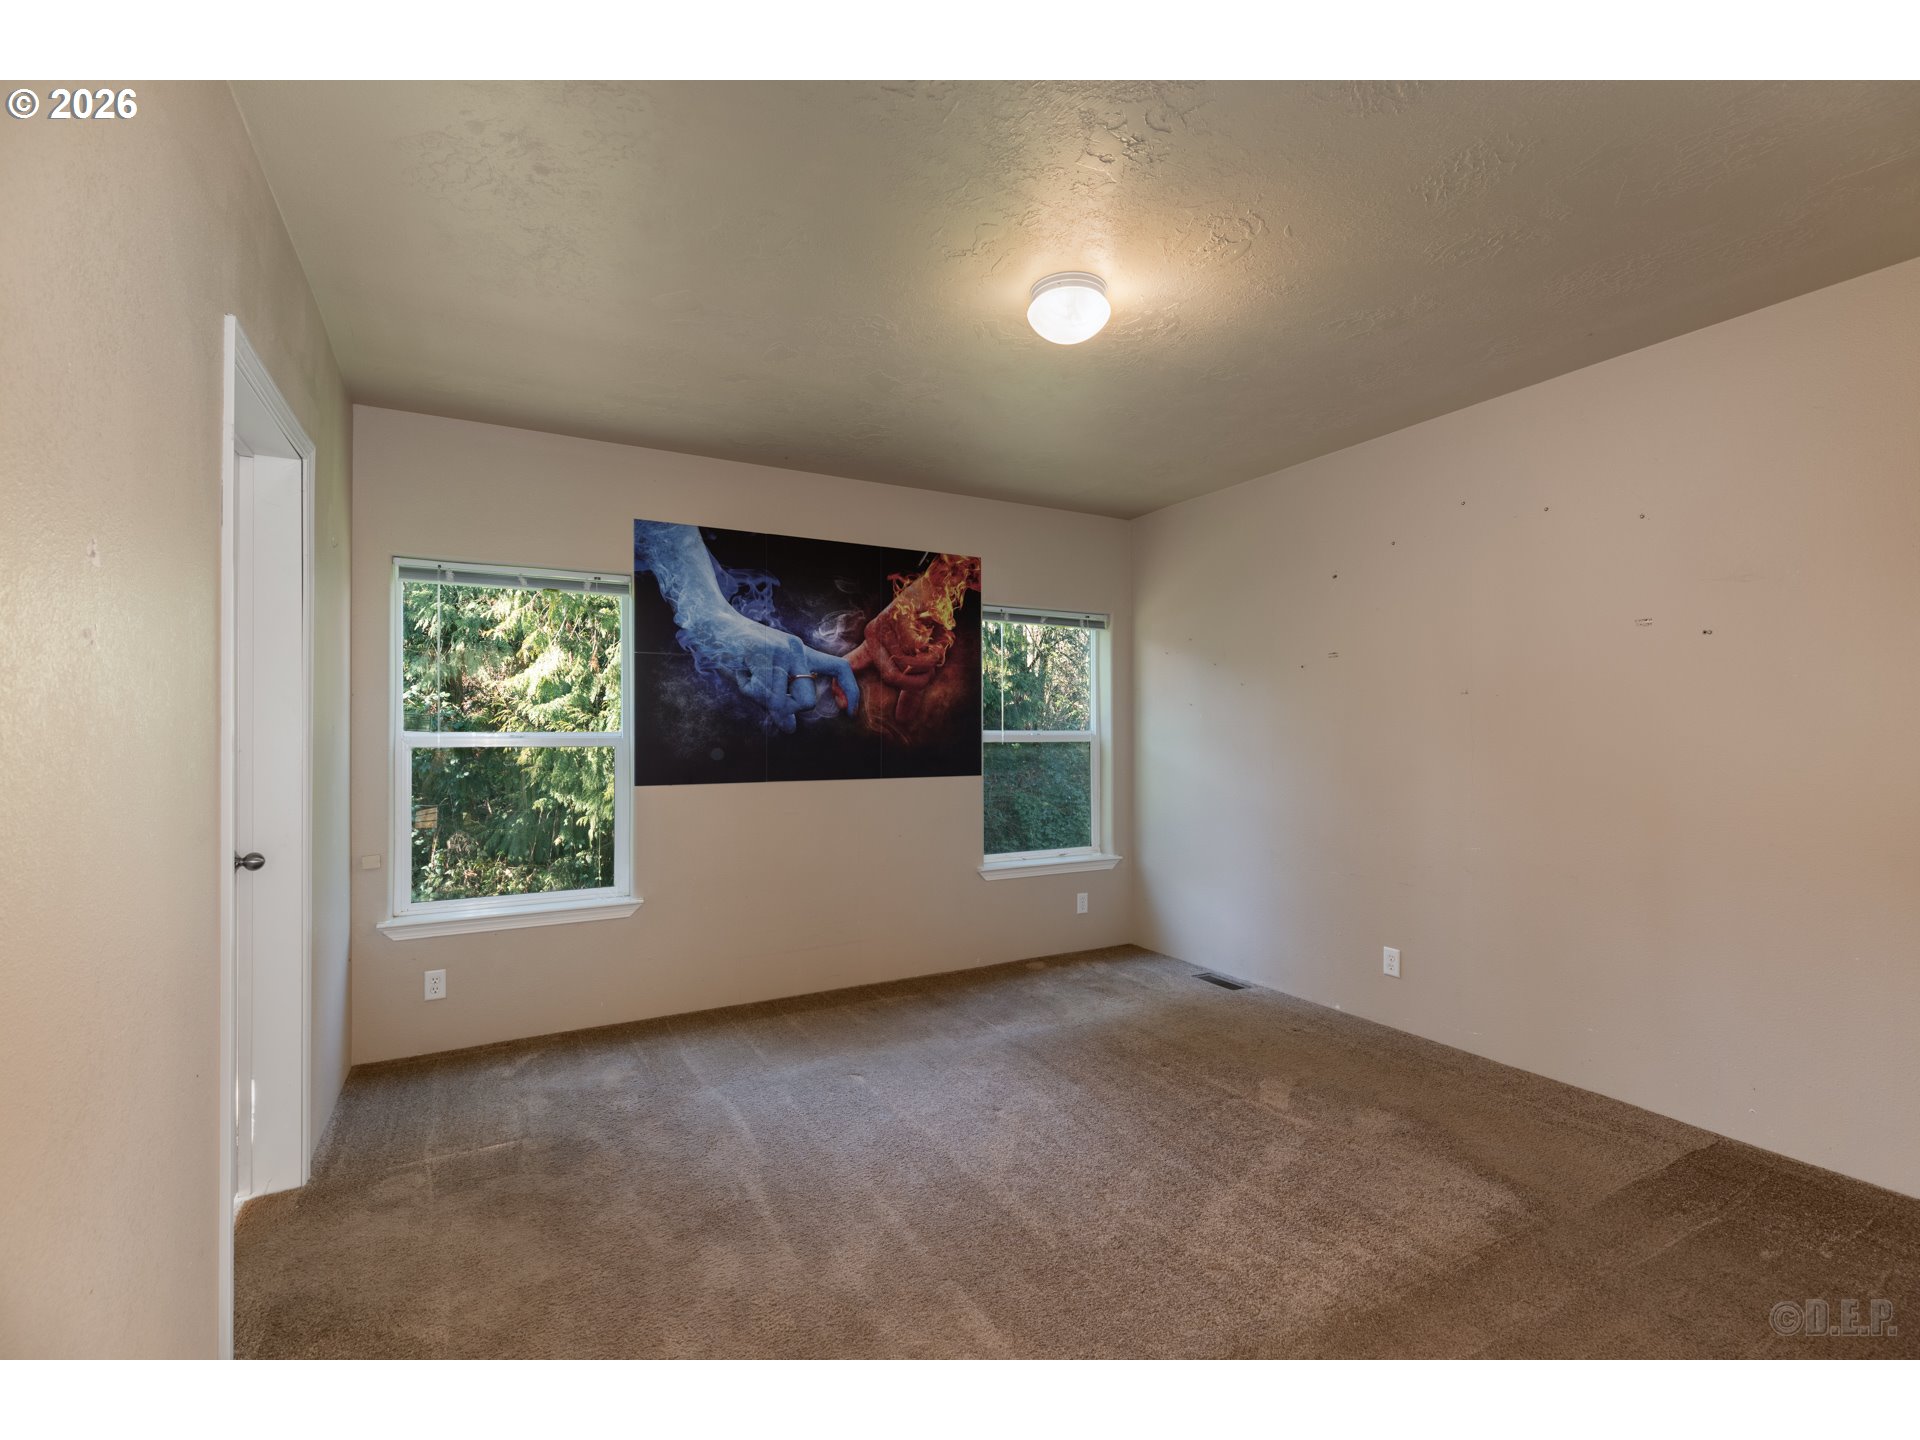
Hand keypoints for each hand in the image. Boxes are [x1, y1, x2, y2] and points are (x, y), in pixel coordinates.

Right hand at [699, 612, 860, 732]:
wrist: (710, 624)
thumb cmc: (735, 654)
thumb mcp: (763, 677)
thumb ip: (779, 700)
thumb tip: (791, 728)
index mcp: (801, 653)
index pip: (839, 668)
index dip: (851, 692)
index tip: (850, 713)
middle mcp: (796, 649)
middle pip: (807, 702)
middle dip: (786, 710)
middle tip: (765, 697)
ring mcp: (780, 650)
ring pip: (778, 701)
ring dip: (757, 697)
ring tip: (745, 674)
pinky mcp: (762, 652)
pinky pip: (760, 692)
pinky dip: (746, 688)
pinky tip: (738, 670)